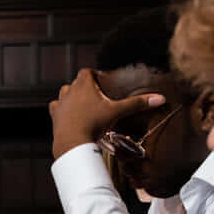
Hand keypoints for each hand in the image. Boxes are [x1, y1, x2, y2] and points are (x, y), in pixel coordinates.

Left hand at [49, 68, 164, 159]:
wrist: (72, 142)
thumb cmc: (93, 124)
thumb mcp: (117, 112)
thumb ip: (137, 104)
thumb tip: (159, 98)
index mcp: (83, 84)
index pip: (87, 71)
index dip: (94, 74)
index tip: (101, 80)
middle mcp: (69, 91)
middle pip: (76, 82)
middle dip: (85, 87)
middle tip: (96, 95)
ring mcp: (60, 103)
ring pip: (64, 93)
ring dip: (72, 96)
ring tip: (83, 105)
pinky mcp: (54, 116)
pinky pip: (56, 107)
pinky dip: (62, 109)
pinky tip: (69, 115)